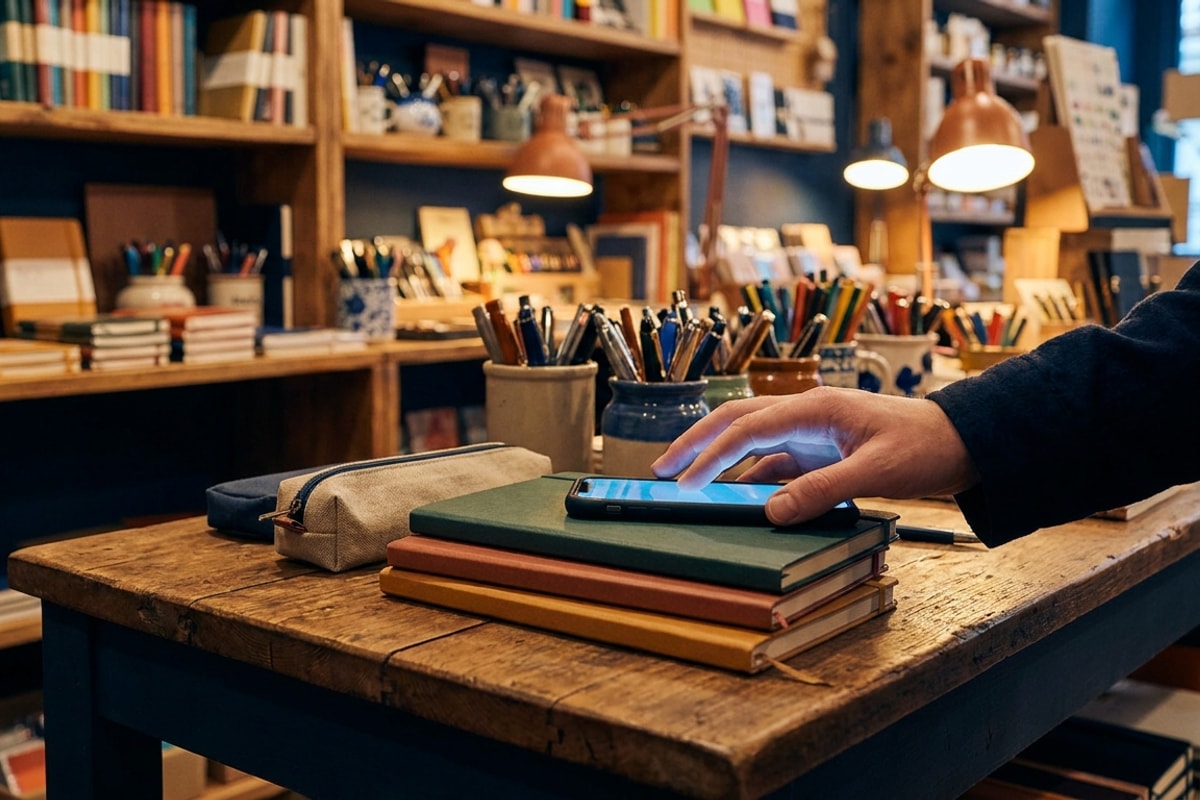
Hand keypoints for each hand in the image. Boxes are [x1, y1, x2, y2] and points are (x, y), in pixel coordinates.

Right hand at [650, 387, 979, 526]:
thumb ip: (822, 490)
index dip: (710, 453)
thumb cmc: (924, 447)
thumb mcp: (875, 472)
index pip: (747, 428)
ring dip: (717, 460)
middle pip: (735, 422)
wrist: (962, 442)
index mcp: (814, 408)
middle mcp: (805, 414)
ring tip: (684, 482)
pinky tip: (733, 496)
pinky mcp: (819, 450)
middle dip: (695, 444)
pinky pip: (773, 463)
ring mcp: (810, 432)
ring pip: (750, 441)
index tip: (683, 479)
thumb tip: (770, 512)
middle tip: (660, 470)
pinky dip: (749, 478)